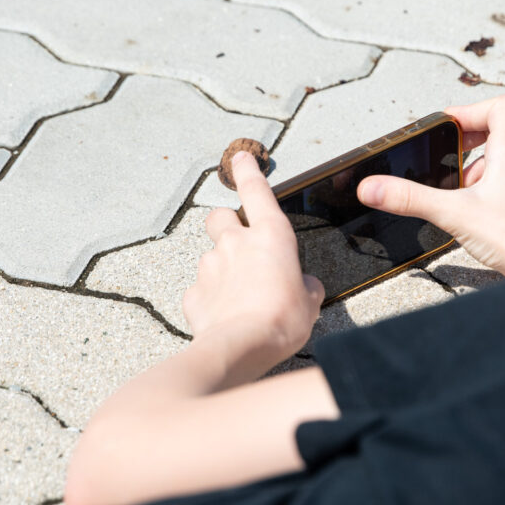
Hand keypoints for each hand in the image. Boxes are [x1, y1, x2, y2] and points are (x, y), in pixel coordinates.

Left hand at [183, 151, 324, 366]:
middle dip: (226, 224)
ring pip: (211, 256)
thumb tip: (304, 287)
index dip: (248, 171)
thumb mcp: (310, 301)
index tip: (241, 157)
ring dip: (222, 269)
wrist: (243, 347)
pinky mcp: (194, 293)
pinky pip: (200, 290)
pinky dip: (210, 299)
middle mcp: (236, 243)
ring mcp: (210, 266)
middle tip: (238, 242)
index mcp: (271, 236)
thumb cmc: (282, 320)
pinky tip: (225, 317)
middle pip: (220, 217)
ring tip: (239, 297)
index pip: (257, 190)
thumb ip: (306, 286)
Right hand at [357, 95, 504, 282]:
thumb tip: (371, 187)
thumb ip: (410, 199)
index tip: (447, 129)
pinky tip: (482, 203)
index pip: (502, 105)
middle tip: (459, 143)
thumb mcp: (453, 215)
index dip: (471, 110)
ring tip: (466, 180)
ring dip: (491, 152)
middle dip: (483, 124)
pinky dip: (501, 175)